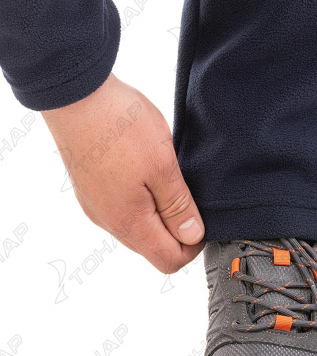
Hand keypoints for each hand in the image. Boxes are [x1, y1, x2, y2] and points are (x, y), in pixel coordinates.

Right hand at [42, 73, 204, 272]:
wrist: (74, 94)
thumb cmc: (119, 126)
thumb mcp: (163, 166)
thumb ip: (178, 206)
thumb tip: (191, 236)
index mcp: (129, 222)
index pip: (168, 261)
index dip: (192, 247)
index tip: (203, 220)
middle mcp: (109, 222)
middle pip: (152, 247)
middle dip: (177, 231)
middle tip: (188, 196)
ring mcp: (97, 207)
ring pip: (138, 229)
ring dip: (159, 215)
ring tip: (168, 181)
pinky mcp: (91, 191)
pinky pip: (123, 211)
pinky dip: (142, 203)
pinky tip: (148, 175)